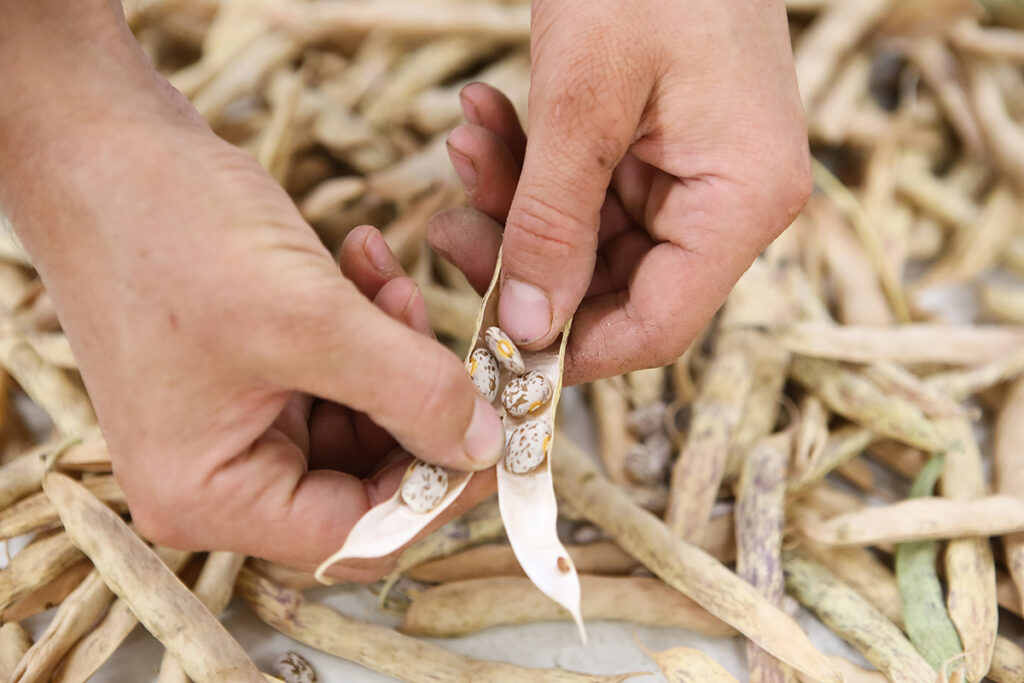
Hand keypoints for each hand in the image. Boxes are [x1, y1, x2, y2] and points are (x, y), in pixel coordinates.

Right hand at [0, 3, 501, 579]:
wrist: (101, 143)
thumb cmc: (167, 229)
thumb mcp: (307, 319)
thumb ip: (410, 390)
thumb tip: (487, 444)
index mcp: (212, 493)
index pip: (356, 533)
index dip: (437, 487)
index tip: (497, 431)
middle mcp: (222, 471)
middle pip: (367, 474)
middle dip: (418, 399)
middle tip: (448, 338)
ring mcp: (236, 418)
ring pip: (363, 414)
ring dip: (396, 347)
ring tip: (390, 280)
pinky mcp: (251, 368)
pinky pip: (339, 368)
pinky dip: (366, 322)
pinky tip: (364, 263)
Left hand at [429, 0, 810, 383]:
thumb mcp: (582, 97)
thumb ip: (552, 222)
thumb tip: (527, 329)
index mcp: (743, 199)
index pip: (657, 324)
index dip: (569, 349)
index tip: (487, 345)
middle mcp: (732, 201)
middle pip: (614, 287)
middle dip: (521, 260)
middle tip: (449, 224)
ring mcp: (698, 177)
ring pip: (588, 242)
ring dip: (514, 203)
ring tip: (464, 141)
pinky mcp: (661, 152)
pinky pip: (586, 192)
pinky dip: (530, 168)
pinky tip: (486, 121)